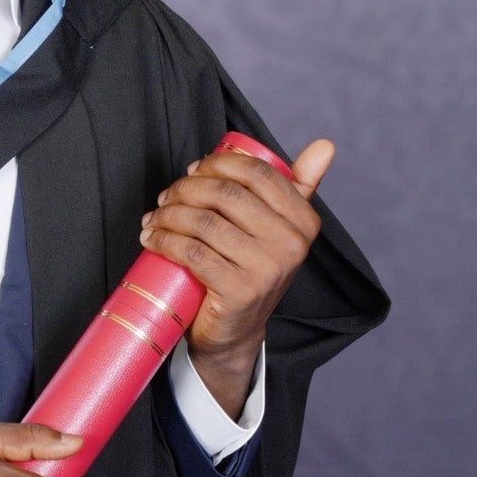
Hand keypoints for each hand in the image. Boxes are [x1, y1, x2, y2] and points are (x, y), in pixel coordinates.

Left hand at [138, 138, 334, 416]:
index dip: (217, 164)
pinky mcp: (239, 291)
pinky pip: (192, 251)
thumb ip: (301, 184)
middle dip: (185, 189)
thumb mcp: (278, 227)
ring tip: (154, 218)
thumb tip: (325, 144)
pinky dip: (164, 240)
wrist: (235, 332)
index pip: (256, 172)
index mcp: (303, 220)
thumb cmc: (250, 268)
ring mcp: (267, 269)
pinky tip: (151, 238)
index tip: (192, 172)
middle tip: (166, 197)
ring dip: (168, 214)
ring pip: (204, 222)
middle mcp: (291, 244)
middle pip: (225, 194)